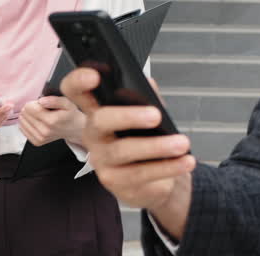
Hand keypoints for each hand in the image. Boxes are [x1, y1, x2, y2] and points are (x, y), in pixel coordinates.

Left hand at [18, 95, 86, 146]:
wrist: (74, 128)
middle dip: (31, 108)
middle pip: (24, 114)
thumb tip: (41, 101)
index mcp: (51, 121)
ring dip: (28, 116)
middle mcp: (44, 131)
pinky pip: (22, 130)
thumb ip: (54, 100)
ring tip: (40, 115)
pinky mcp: (37, 142)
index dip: (34, 102)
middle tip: (42, 109)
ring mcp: (40, 138)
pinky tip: (36, 121)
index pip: (29, 108)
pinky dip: (27, 123)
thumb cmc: (69, 114)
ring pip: (22, 122)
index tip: (41, 103)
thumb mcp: (66, 103)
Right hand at [62, 68, 194, 239]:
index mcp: (98, 111)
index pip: (76, 92)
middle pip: (99, 120)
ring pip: (124, 151)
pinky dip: (166, 168)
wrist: (158, 179)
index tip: (94, 76)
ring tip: (182, 144)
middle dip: (128, 116)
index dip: (78, 81)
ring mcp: (101, 161)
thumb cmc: (148, 138)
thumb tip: (148, 84)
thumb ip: (147, 97)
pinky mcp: (114, 184)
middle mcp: (93, 135)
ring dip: (157, 147)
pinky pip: (139, 175)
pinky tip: (184, 162)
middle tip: (156, 115)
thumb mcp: (148, 114)